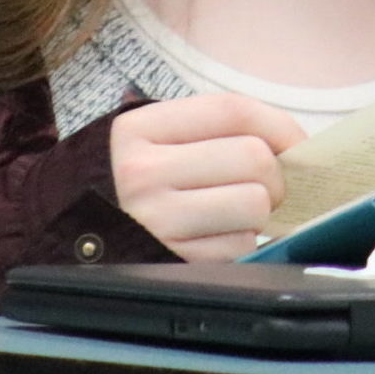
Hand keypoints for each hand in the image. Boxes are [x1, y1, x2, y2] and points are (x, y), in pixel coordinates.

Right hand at [110, 93, 308, 261]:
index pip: (232, 111)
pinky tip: (217, 238)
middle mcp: (141, 173)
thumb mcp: (157, 140)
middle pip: (252, 157)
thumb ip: (217, 131)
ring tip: (235, 213)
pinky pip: (240, 248)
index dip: (279, 126)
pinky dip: (241, 244)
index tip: (296, 145)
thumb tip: (299, 148)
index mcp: (140, 129)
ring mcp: (154, 221)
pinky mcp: (171, 262)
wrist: (76, 236)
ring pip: (254, 204)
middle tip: (264, 186)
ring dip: (259, 212)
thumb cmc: (138, 181)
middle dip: (275, 176)